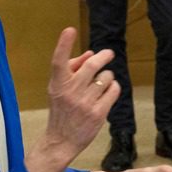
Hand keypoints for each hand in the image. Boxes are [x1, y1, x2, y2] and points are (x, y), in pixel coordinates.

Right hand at [24, 30, 119, 171]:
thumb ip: (73, 69)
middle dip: (104, 56)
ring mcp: (84, 103)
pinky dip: (113, 88)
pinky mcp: (98, 113)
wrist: (60, 141)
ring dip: (108, 76)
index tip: (70, 30)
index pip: (58, 61)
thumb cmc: (61, 110)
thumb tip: (92, 53)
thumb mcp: (58, 88)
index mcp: (57, 84)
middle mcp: (70, 92)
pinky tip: (108, 93)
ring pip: (106, 77)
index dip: (64, 45)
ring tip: (102, 83)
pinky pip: (114, 91)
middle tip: (109, 54)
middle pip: (92, 65)